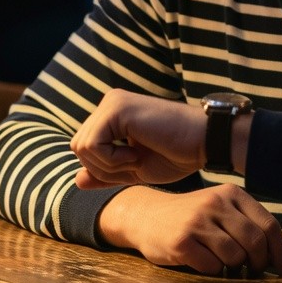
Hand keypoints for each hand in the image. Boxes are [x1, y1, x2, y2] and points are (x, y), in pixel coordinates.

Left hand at [71, 89, 205, 186]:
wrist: (205, 143)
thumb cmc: (177, 155)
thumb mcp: (134, 170)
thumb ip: (106, 173)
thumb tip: (76, 180)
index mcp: (112, 114)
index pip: (84, 147)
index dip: (103, 168)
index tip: (134, 165)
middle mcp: (109, 103)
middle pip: (78, 147)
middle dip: (102, 168)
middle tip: (134, 165)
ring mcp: (112, 103)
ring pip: (81, 147)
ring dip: (108, 165)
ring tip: (137, 160)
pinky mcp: (116, 108)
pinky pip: (92, 145)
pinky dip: (111, 160)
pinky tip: (136, 155)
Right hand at [99, 184, 281, 276]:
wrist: (145, 215)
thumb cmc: (192, 218)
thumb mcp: (220, 208)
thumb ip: (247, 224)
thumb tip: (279, 259)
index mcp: (232, 193)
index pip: (270, 225)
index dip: (281, 252)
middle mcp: (216, 203)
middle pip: (255, 243)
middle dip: (259, 264)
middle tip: (253, 272)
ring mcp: (197, 221)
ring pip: (235, 256)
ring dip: (234, 268)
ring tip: (224, 265)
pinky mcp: (181, 241)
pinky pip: (212, 266)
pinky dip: (213, 271)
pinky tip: (203, 263)